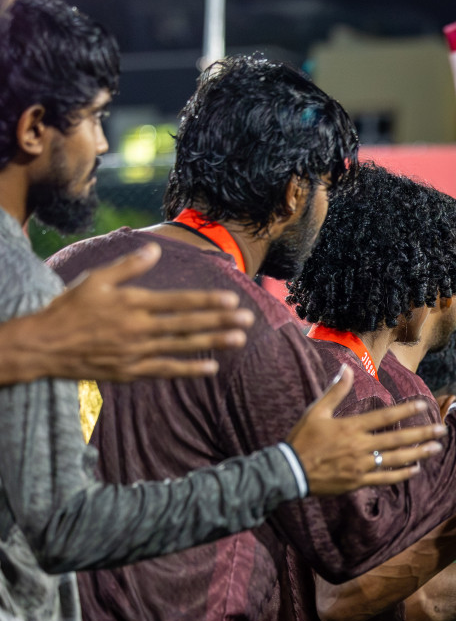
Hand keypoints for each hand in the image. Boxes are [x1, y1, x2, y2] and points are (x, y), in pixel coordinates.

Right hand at [15, 242, 253, 381]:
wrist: (43, 345)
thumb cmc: (69, 309)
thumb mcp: (95, 280)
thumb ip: (128, 266)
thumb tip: (155, 248)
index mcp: (132, 304)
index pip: (178, 302)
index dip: (207, 301)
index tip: (232, 299)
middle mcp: (138, 328)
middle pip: (187, 324)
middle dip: (220, 321)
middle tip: (247, 319)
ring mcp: (136, 352)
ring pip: (181, 346)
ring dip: (212, 343)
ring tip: (239, 339)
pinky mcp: (130, 371)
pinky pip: (165, 370)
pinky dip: (188, 369)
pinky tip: (211, 367)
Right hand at [286, 367, 446, 494]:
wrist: (289, 472)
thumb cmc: (302, 439)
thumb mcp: (315, 412)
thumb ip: (334, 391)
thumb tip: (345, 368)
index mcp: (351, 428)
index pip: (385, 417)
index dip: (406, 410)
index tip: (423, 405)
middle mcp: (360, 447)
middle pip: (397, 440)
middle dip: (422, 434)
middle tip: (442, 430)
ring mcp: (360, 466)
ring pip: (396, 460)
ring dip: (418, 454)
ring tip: (435, 449)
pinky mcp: (358, 481)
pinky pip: (385, 478)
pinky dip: (401, 475)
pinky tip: (415, 469)